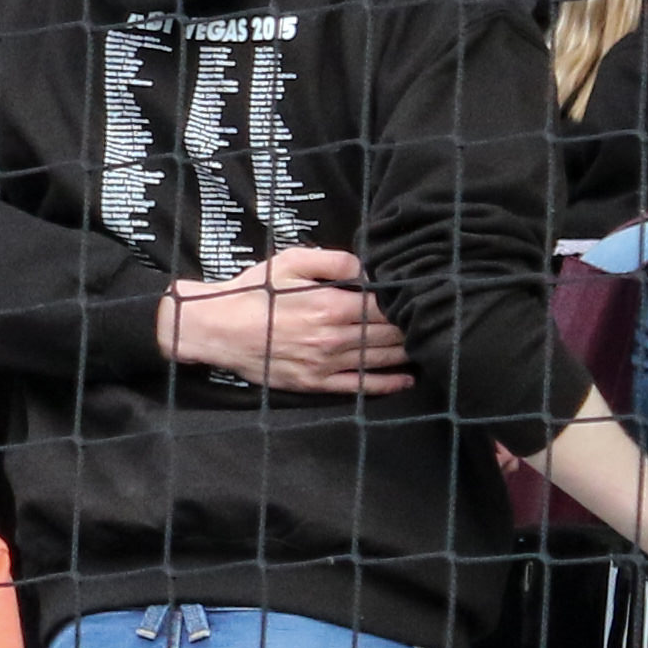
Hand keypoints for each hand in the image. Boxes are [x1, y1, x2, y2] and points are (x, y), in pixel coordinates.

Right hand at [156, 245, 413, 394]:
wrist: (216, 328)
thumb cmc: (252, 292)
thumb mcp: (288, 262)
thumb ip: (333, 261)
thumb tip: (368, 267)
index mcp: (330, 305)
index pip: (385, 306)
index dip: (407, 301)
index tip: (424, 296)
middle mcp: (333, 338)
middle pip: (389, 334)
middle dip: (412, 326)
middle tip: (431, 320)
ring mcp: (326, 364)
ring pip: (380, 359)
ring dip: (406, 353)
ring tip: (426, 344)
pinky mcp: (316, 383)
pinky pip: (360, 386)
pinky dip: (387, 384)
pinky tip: (405, 379)